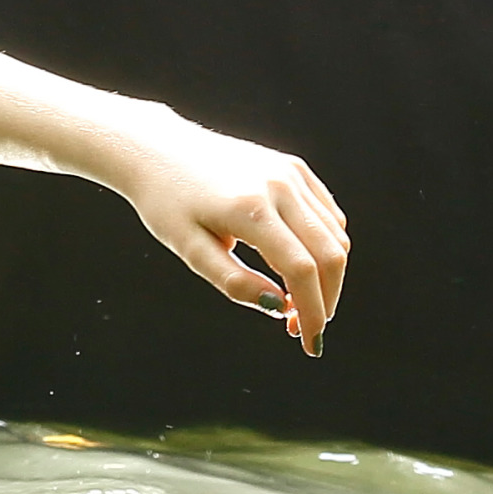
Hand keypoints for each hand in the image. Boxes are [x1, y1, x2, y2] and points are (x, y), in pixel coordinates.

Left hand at [119, 110, 348, 356]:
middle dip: (326, 300)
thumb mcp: (189, 248)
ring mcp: (289, 171)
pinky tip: (301, 266)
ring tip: (295, 301)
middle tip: (302, 328)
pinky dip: (326, 246)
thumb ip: (234, 281)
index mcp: (249, 207)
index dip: (312, 313)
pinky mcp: (293, 166)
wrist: (156, 149)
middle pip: (329, 254)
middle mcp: (278, 184)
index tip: (310, 344)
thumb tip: (281, 308)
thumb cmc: (166, 202)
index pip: (301, 270)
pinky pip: (327, 214)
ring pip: (335, 235)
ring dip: (327, 276)